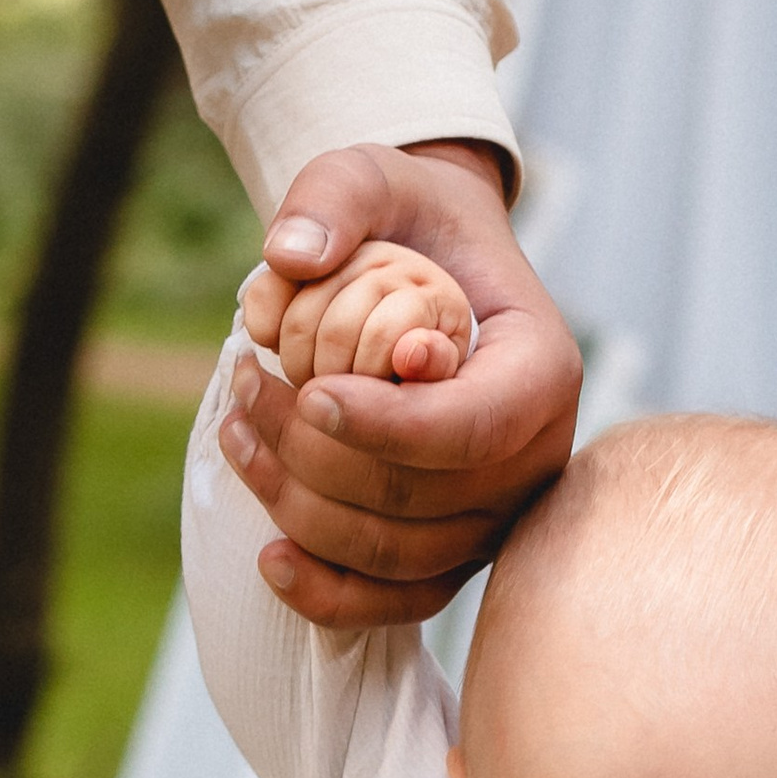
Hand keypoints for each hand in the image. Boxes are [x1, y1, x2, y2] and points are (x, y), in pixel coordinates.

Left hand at [219, 141, 583, 625]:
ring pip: (397, 552)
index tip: (309, 394)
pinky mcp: (454, 551)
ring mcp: (496, 515)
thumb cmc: (406, 224)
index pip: (475, 427)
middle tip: (243, 382)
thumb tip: (288, 260)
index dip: (388, 428)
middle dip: (314, 454)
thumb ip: (332, 196)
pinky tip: (271, 560)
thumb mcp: (373, 175)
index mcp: (540, 367)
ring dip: (299, 506)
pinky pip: (400, 602)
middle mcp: (535, 456)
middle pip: (423, 498)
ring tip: (236, 429)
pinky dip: (331, 595)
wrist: (428, 270)